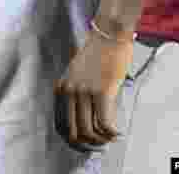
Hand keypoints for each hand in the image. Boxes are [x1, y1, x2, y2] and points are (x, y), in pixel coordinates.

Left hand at [55, 30, 132, 150]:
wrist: (108, 34)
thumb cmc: (98, 51)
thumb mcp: (79, 71)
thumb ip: (78, 89)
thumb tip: (86, 112)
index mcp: (63, 86)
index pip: (61, 122)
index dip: (72, 138)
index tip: (84, 143)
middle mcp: (71, 90)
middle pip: (74, 130)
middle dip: (87, 143)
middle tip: (99, 145)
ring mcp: (85, 91)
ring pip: (90, 129)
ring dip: (101, 139)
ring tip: (110, 138)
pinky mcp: (102, 90)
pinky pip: (105, 122)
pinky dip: (111, 132)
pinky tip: (117, 132)